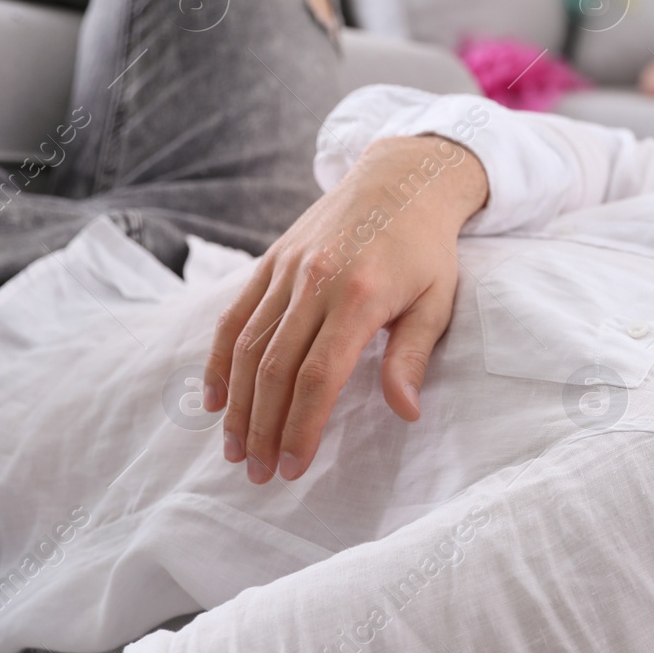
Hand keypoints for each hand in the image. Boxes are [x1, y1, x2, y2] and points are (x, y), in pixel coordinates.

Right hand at [203, 135, 488, 483]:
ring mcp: (286, 270)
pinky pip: (235, 316)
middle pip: (276, 369)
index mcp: (360, 296)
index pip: (319, 376)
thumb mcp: (437, 300)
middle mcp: (315, 282)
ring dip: (237, 404)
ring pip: (248, 347)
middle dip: (263, 427)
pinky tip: (215, 400)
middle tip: (257, 473)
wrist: (401, 179)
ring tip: (235, 449)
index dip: (301, 426)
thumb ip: (413, 357)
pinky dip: (220, 360)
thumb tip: (407, 412)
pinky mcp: (270, 262)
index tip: (292, 466)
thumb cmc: (426, 248)